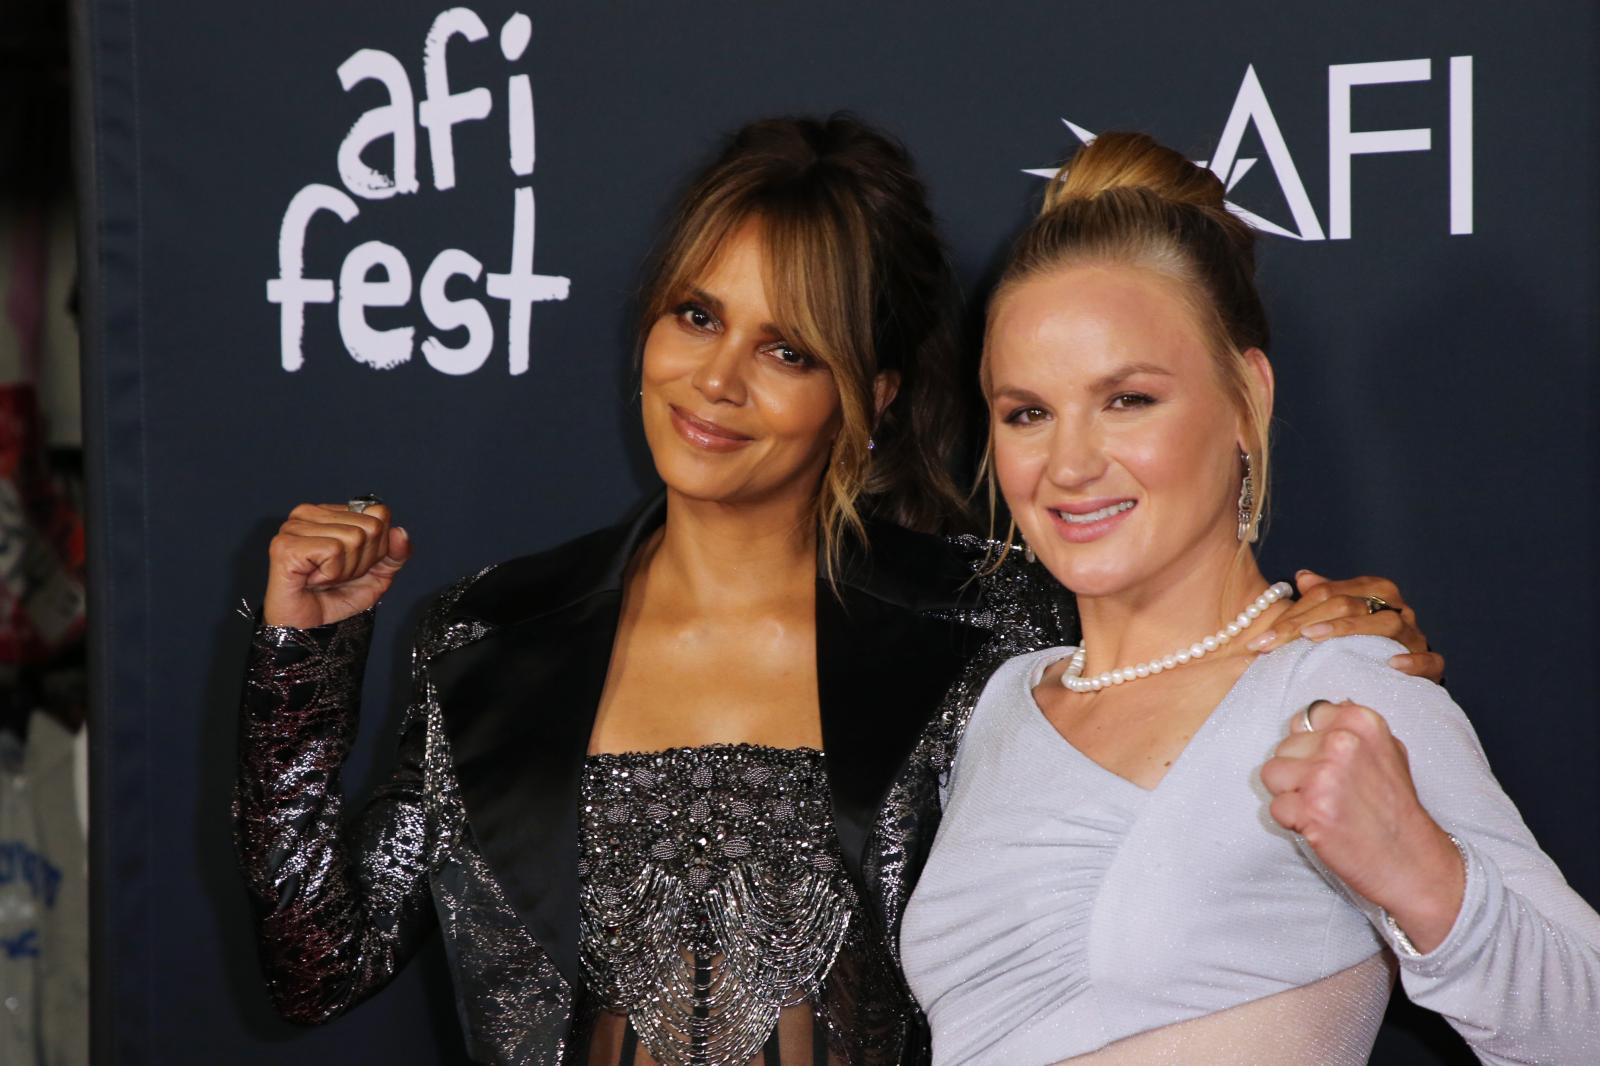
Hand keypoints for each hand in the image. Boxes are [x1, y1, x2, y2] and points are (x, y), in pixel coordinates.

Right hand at [262, 502, 410, 628]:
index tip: (353, 564)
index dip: (377, 547)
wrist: (308, 626)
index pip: (379, 513)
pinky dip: (331, 573)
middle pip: (370, 526)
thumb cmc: (335, 597)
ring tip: (323, 578)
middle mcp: (309, 513)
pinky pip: (333, 550)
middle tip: (336, 575)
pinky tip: (313, 580)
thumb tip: (400, 532)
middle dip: (361, 560)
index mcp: (329, 512)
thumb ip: (396, 553)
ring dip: (345, 570)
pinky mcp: (285, 545)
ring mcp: (294, 527)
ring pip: (353, 537)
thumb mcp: (378, 574)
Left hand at [1247, 571, 1444, 681]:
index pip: (1329, 594)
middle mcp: (1396, 609)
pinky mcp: (1432, 665)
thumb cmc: (1360, 645)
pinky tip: (1392, 665)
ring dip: (1351, 630)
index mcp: (1374, 591)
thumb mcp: (1337, 620)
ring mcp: (1415, 636)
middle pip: (1352, 605)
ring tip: (1317, 638)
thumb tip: (1303, 575)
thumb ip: (1321, 599)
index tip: (1260, 639)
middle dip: (1307, 623)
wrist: (1398, 676)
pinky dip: (1413, 661)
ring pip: (1388, 624)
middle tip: (1274, 642)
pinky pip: (1430, 660)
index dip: (1292, 614)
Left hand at [1261, 699, 1464, 953]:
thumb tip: (1320, 711)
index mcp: (1360, 721)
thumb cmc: (1397, 808)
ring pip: (1272, 773)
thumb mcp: (1388, 751)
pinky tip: (1322, 826)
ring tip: (1325, 808)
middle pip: (1283, 747)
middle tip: (1332, 795)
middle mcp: (1342, 742)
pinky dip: (1292, 821)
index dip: (1311, 748)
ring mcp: (1325, 775)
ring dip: (1291, 795)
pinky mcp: (1310, 808)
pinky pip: (1275, 807)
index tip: (1333, 769)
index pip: (1304, 719)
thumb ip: (1352, 729)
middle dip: (1299, 772)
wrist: (1413, 861)